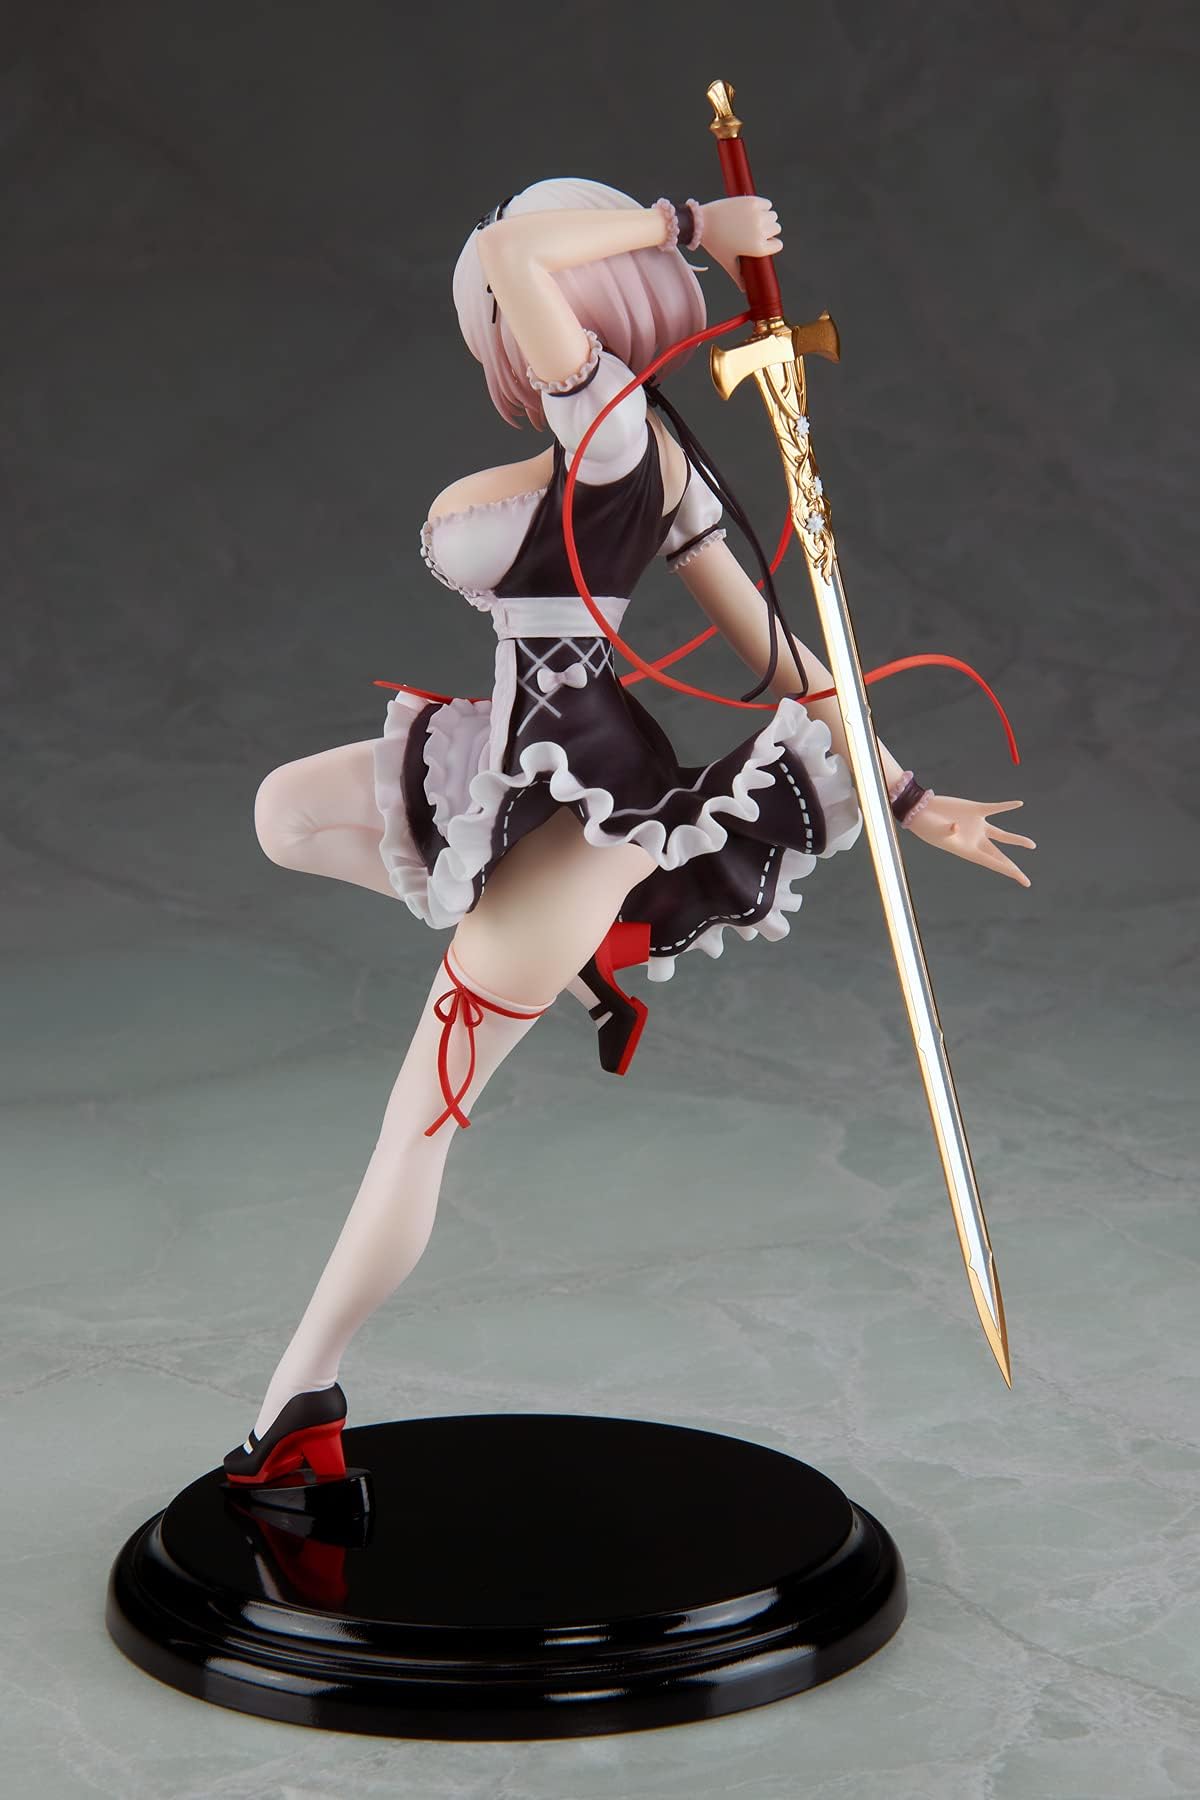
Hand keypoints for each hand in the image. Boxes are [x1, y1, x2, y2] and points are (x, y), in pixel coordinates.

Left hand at [699, 195, 781, 290]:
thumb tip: (744, 289)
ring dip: (766, 217)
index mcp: (758, 248)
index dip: (770, 243)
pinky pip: (767, 203)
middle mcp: (761, 231)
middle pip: (776, 228)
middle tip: (754, 230)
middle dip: (768, 230)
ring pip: (772, 215)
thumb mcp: (727, 262)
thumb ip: (738, 276)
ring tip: (754, 220)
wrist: (702, 223)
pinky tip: (753, 210)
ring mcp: (757, 215)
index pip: (778, 245)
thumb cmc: (715, 244)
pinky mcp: (753, 201)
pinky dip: (763, 206)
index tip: (763, 241)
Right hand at [904, 795, 1035, 886]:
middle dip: (1012, 868)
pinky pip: (995, 808)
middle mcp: (975, 841)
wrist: (920, 810)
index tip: (1023, 881)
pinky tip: (1018, 803)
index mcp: (968, 850)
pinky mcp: (975, 810)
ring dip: (1017, 840)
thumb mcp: (935, 832)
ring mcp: (977, 826)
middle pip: (999, 856)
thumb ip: (947, 831)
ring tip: (1032, 846)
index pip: (993, 863)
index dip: (1009, 871)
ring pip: (1002, 835)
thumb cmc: (925, 825)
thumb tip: (956, 827)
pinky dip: (1006, 806)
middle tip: (1024, 880)